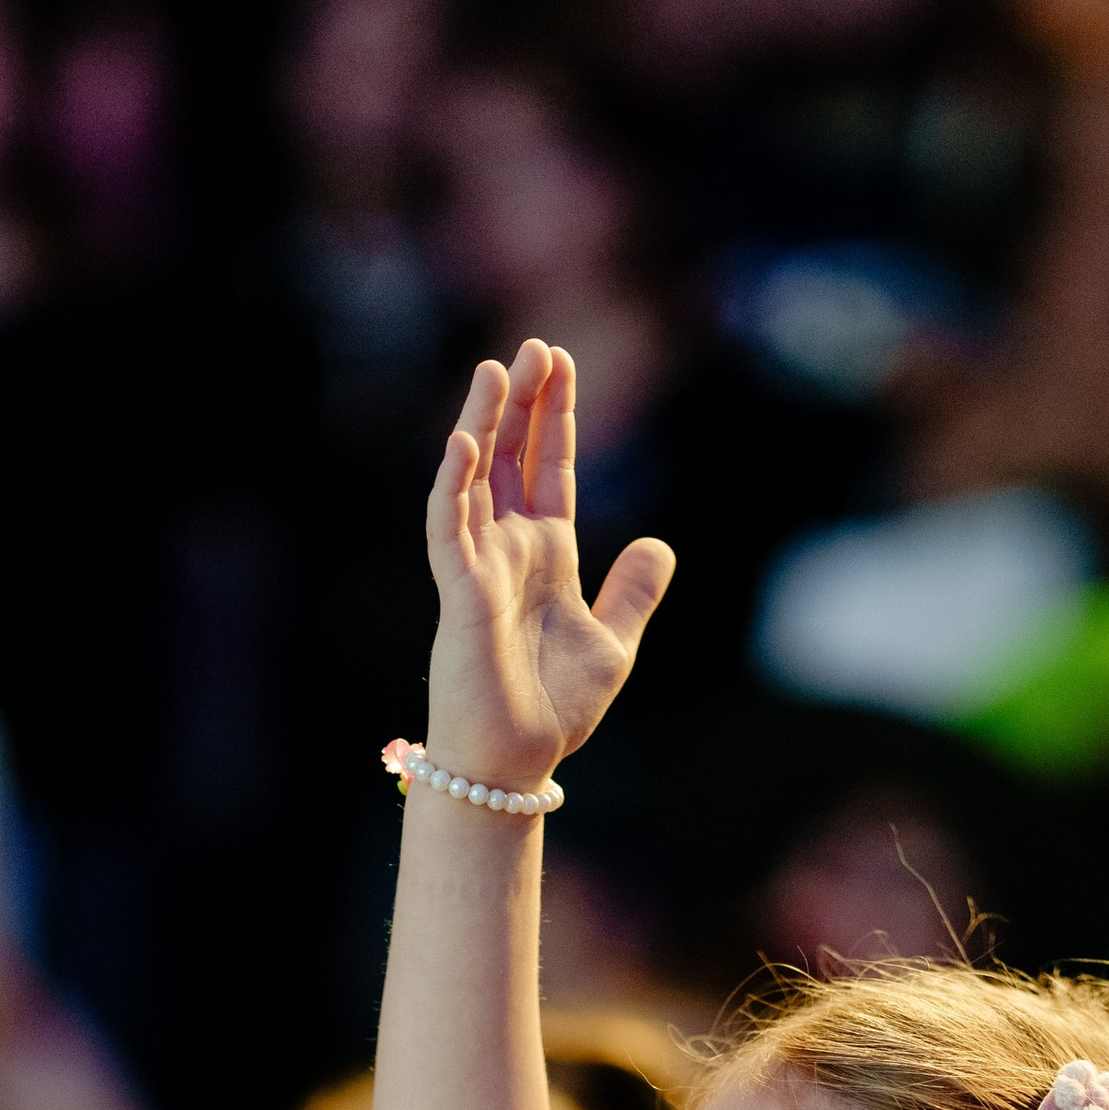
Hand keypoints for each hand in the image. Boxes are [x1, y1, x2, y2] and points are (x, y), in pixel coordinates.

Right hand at [421, 343, 674, 786]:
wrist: (517, 763)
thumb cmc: (554, 710)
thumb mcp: (613, 643)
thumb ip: (633, 591)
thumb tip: (659, 544)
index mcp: (546, 555)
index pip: (549, 469)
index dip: (556, 417)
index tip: (562, 362)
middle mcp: (508, 551)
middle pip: (511, 458)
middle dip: (523, 402)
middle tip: (537, 346)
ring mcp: (479, 568)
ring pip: (474, 479)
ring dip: (482, 424)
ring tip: (496, 371)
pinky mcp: (460, 594)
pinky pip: (449, 529)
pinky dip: (453, 486)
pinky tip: (463, 442)